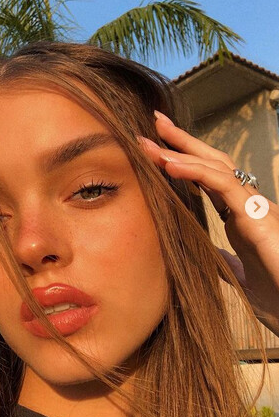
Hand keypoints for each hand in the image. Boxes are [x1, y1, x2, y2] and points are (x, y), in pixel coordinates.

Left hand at [138, 110, 278, 336]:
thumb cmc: (278, 294)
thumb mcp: (242, 275)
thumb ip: (226, 261)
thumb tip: (209, 253)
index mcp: (241, 216)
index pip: (209, 180)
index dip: (185, 162)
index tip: (158, 149)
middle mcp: (249, 204)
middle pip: (212, 163)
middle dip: (182, 141)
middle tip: (154, 122)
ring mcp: (256, 207)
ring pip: (217, 167)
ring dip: (181, 151)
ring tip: (149, 141)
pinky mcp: (259, 216)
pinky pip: (224, 185)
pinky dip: (196, 172)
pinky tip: (170, 165)